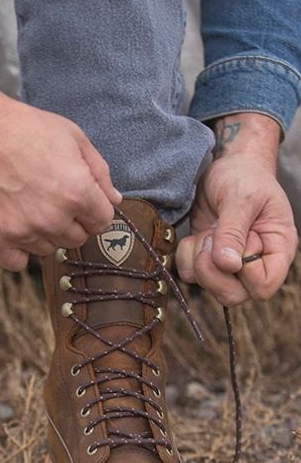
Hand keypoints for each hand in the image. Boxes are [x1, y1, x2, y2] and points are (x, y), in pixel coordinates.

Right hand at [0, 46, 120, 269]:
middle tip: (52, 198)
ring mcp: (20, 232)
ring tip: (28, 205)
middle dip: (71, 221)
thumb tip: (114, 200)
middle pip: (76, 239)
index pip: (102, 222)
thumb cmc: (24, 127)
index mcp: (77, 193)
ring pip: (48, 250)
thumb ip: (99, 173)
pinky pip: (17, 263)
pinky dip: (18, 250)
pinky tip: (15, 227)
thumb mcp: (73, 138)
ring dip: (44, 234)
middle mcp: (51, 218)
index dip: (94, 209)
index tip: (81, 199)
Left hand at [177, 114, 297, 305]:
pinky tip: (196, 235)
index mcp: (276, 250)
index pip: (263, 286)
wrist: (226, 166)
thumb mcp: (242, 198)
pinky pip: (189, 275)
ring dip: (199, 261)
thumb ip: (233, 231)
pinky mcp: (206, 259)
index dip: (245, 270)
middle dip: (214, 271)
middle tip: (212, 238)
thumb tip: (228, 265)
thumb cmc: (244, 177)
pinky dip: (186, 257)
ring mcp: (228, 265)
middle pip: (233, 296)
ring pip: (208, 288)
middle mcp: (253, 264)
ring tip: (208, 232)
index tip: (242, 239)